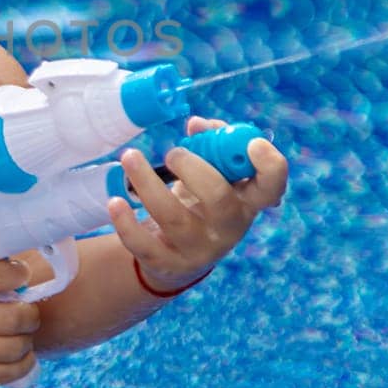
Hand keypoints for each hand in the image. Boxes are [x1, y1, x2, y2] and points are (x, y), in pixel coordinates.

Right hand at [0, 259, 39, 387]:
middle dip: (30, 313)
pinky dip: (22, 363)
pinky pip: (5, 374)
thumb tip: (17, 274)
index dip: (17, 274)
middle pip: (11, 318)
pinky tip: (22, 354)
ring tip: (24, 332)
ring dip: (28, 339)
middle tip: (29, 310)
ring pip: (12, 348)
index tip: (22, 274)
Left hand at [106, 116, 287, 292]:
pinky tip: (115, 201)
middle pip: (218, 199)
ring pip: (173, 218)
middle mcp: (228, 227)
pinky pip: (145, 245)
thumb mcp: (211, 174)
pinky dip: (126, 223)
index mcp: (246, 201)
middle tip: (173, 153)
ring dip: (148, 183)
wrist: (177, 255)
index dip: (270, 165)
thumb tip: (196, 125)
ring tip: (131, 157)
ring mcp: (198, 249)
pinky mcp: (167, 263)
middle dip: (194, 168)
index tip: (252, 144)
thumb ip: (210, 144)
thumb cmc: (199, 201)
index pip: (272, 186)